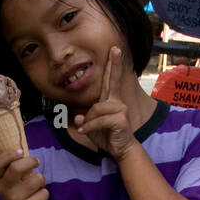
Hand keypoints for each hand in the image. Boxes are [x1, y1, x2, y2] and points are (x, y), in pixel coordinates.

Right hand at [0, 147, 47, 199]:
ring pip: (36, 179)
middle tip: (36, 162)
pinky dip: (44, 194)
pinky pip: (44, 193)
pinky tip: (37, 199)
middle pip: (16, 168)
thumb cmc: (17, 196)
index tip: (21, 151)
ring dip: (41, 180)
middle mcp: (4, 189)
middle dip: (31, 161)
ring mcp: (15, 199)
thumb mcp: (11, 183)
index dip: (9, 154)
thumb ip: (15, 168)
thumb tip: (25, 151)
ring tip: (37, 187)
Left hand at [72, 47, 135, 161]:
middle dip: (114, 65)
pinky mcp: (120, 119)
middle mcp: (117, 102)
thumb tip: (78, 117)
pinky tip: (84, 131)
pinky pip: (99, 120)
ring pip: (96, 108)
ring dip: (88, 120)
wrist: (121, 150)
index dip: (113, 66)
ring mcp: (120, 109)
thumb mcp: (91, 127)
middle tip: (116, 48)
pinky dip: (89, 126)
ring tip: (84, 128)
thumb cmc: (107, 137)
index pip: (111, 81)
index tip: (115, 50)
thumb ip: (84, 121)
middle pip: (113, 81)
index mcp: (111, 101)